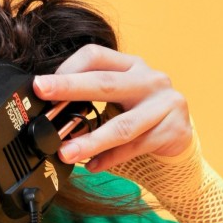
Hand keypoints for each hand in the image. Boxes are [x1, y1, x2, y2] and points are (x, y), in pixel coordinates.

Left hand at [33, 45, 191, 170]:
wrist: (180, 138)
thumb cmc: (142, 119)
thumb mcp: (118, 102)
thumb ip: (92, 103)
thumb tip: (50, 118)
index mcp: (130, 65)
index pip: (95, 56)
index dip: (68, 69)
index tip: (42, 85)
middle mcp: (149, 79)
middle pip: (104, 83)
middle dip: (70, 88)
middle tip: (42, 92)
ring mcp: (164, 103)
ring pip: (121, 125)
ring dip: (90, 141)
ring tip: (66, 152)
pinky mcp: (173, 129)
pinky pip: (135, 148)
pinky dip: (111, 159)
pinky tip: (92, 166)